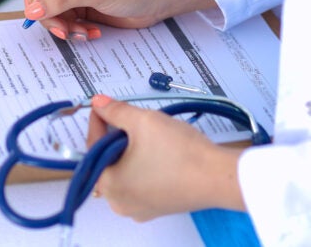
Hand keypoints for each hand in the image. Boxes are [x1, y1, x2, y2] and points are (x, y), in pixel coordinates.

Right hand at [16, 0, 209, 39]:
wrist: (157, 0)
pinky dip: (73, 29)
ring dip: (62, 25)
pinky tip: (90, 31)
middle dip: (49, 13)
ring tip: (82, 32)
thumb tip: (33, 9)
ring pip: (47, 9)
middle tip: (63, 28)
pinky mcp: (77, 3)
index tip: (38, 4)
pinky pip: (61, 19)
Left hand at [87, 95, 245, 220]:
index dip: (99, 121)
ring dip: (130, 150)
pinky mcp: (157, 207)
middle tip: (128, 118)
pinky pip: (141, 182)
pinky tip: (158, 151)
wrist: (217, 176)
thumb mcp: (143, 121)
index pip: (93, 146)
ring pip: (125, 171)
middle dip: (115, 136)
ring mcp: (139, 208)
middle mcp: (119, 202)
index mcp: (109, 184)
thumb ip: (116, 111)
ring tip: (146, 133)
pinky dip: (144, 165)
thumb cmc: (180, 153)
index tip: (104, 106)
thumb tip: (99, 102)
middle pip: (107, 160)